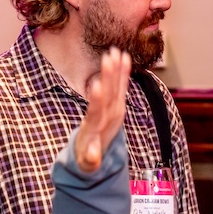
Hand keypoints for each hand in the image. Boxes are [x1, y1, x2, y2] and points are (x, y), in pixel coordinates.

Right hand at [74, 47, 130, 172]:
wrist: (102, 156)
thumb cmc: (88, 157)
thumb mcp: (88, 162)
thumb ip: (90, 159)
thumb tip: (91, 158)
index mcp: (99, 128)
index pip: (98, 112)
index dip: (98, 100)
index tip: (97, 86)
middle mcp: (110, 116)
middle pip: (109, 95)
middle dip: (109, 77)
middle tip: (108, 57)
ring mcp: (116, 109)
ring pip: (116, 88)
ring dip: (116, 69)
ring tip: (116, 51)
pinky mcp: (118, 104)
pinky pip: (122, 86)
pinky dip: (123, 72)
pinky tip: (125, 56)